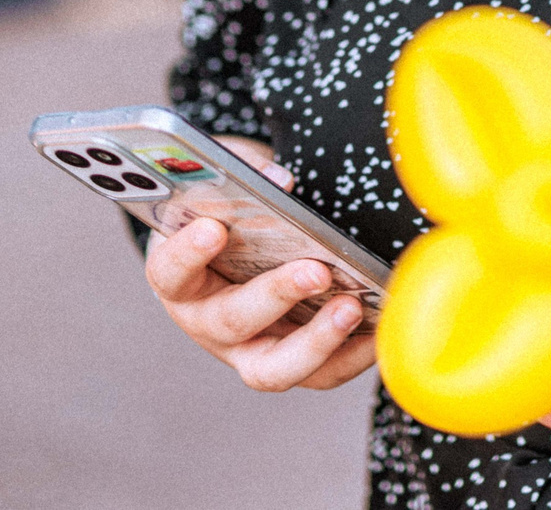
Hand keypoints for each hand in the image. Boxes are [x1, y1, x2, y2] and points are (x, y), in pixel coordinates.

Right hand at [143, 141, 376, 392]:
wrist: (236, 255)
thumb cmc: (227, 217)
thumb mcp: (225, 187)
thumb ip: (243, 175)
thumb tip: (282, 182)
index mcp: (180, 278)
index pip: (170, 272)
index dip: (187, 253)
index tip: (213, 228)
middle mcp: (207, 323)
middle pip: (231, 322)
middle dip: (276, 295)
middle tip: (317, 270)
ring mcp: (246, 350)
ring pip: (273, 368)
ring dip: (316, 341)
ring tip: (353, 307)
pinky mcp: (289, 363)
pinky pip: (319, 375)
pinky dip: (353, 355)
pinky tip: (380, 323)